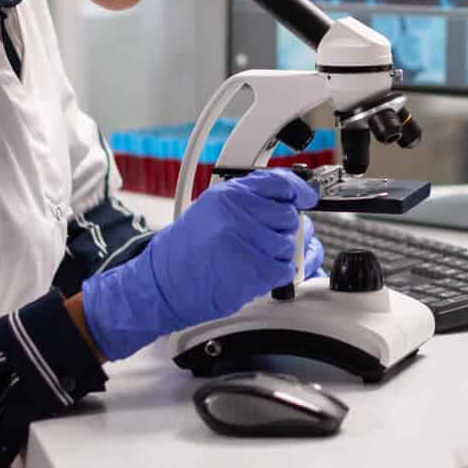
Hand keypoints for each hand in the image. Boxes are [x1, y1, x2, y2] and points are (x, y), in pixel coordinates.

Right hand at [80, 169, 319, 359]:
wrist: (161, 285)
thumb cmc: (184, 252)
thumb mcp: (211, 210)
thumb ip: (248, 200)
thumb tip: (289, 198)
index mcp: (229, 195)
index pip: (280, 183)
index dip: (299, 191)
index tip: (306, 197)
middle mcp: (238, 213)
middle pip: (289, 216)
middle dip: (283, 229)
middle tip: (266, 239)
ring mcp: (247, 241)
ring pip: (290, 244)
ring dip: (280, 254)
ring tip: (255, 258)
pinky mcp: (253, 271)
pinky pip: (286, 269)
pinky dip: (279, 274)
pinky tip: (259, 273)